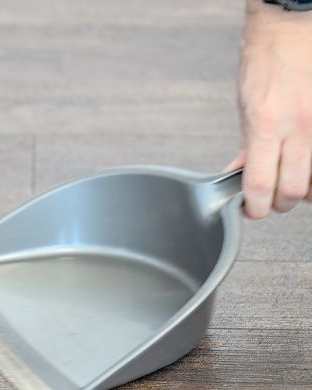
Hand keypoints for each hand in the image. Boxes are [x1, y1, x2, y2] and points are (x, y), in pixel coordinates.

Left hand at [229, 1, 311, 217]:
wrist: (291, 27)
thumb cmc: (266, 61)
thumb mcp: (245, 107)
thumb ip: (246, 145)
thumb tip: (240, 174)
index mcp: (266, 125)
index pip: (260, 184)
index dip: (255, 207)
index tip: (252, 208)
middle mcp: (298, 127)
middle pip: (294, 192)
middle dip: (280, 202)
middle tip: (271, 198)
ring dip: (303, 189)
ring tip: (290, 180)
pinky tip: (304, 164)